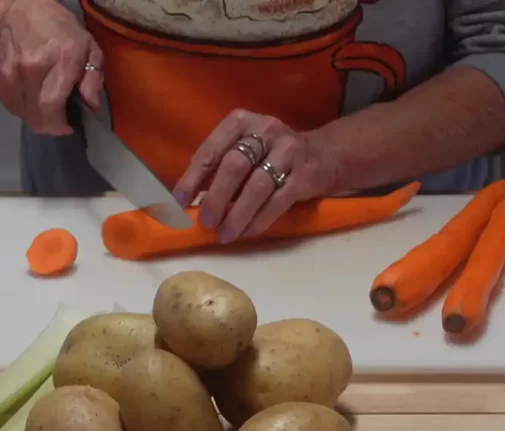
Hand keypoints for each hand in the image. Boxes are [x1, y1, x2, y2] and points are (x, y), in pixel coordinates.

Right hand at [0, 0, 103, 134]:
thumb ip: (93, 77)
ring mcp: (10, 77)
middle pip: (37, 117)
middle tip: (59, 119)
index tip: (68, 126)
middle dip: (51, 126)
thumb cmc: (57, 27)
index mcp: (59, 61)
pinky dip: (24, 109)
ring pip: (24, 116)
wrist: (12, 10)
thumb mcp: (88, 45)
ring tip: (46, 106)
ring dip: (37, 117)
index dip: (60, 125)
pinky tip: (32, 97)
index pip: (53, 106)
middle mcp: (31, 70)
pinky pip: (12, 107)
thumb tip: (92, 106)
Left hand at [172, 109, 341, 242]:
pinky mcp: (305, 174)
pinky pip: (279, 200)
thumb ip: (219, 167)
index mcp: (241, 122)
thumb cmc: (271, 155)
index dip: (193, 178)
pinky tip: (248, 232)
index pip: (211, 150)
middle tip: (206, 222)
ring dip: (237, 214)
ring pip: (257, 186)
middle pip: (234, 165)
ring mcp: (288, 151)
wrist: (325, 154)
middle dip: (216, 197)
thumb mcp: (245, 149)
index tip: (180, 202)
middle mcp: (265, 131)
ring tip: (224, 234)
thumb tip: (188, 200)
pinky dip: (260, 219)